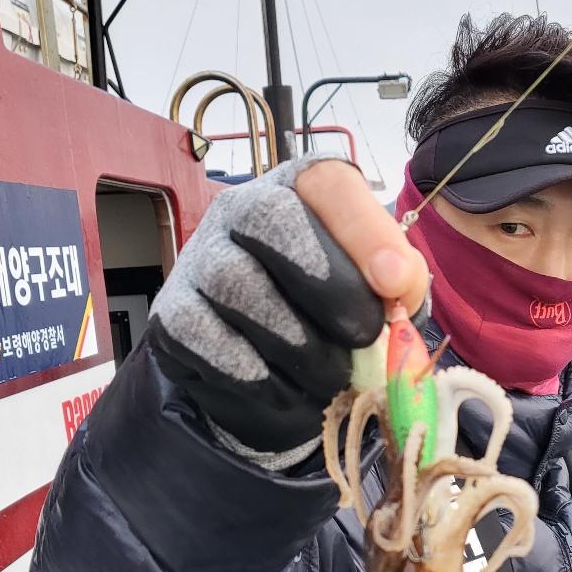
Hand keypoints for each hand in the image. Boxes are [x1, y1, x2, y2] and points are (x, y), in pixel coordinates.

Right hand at [148, 159, 428, 456]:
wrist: (276, 377)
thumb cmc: (335, 321)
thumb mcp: (381, 296)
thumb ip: (401, 282)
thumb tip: (397, 284)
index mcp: (301, 191)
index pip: (326, 181)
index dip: (364, 230)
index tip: (395, 284)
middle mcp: (239, 209)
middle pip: (270, 219)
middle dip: (328, 286)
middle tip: (364, 338)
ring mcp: (198, 259)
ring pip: (235, 283)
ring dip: (295, 341)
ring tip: (329, 375)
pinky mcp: (171, 314)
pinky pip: (203, 335)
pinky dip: (254, 372)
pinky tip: (284, 389)